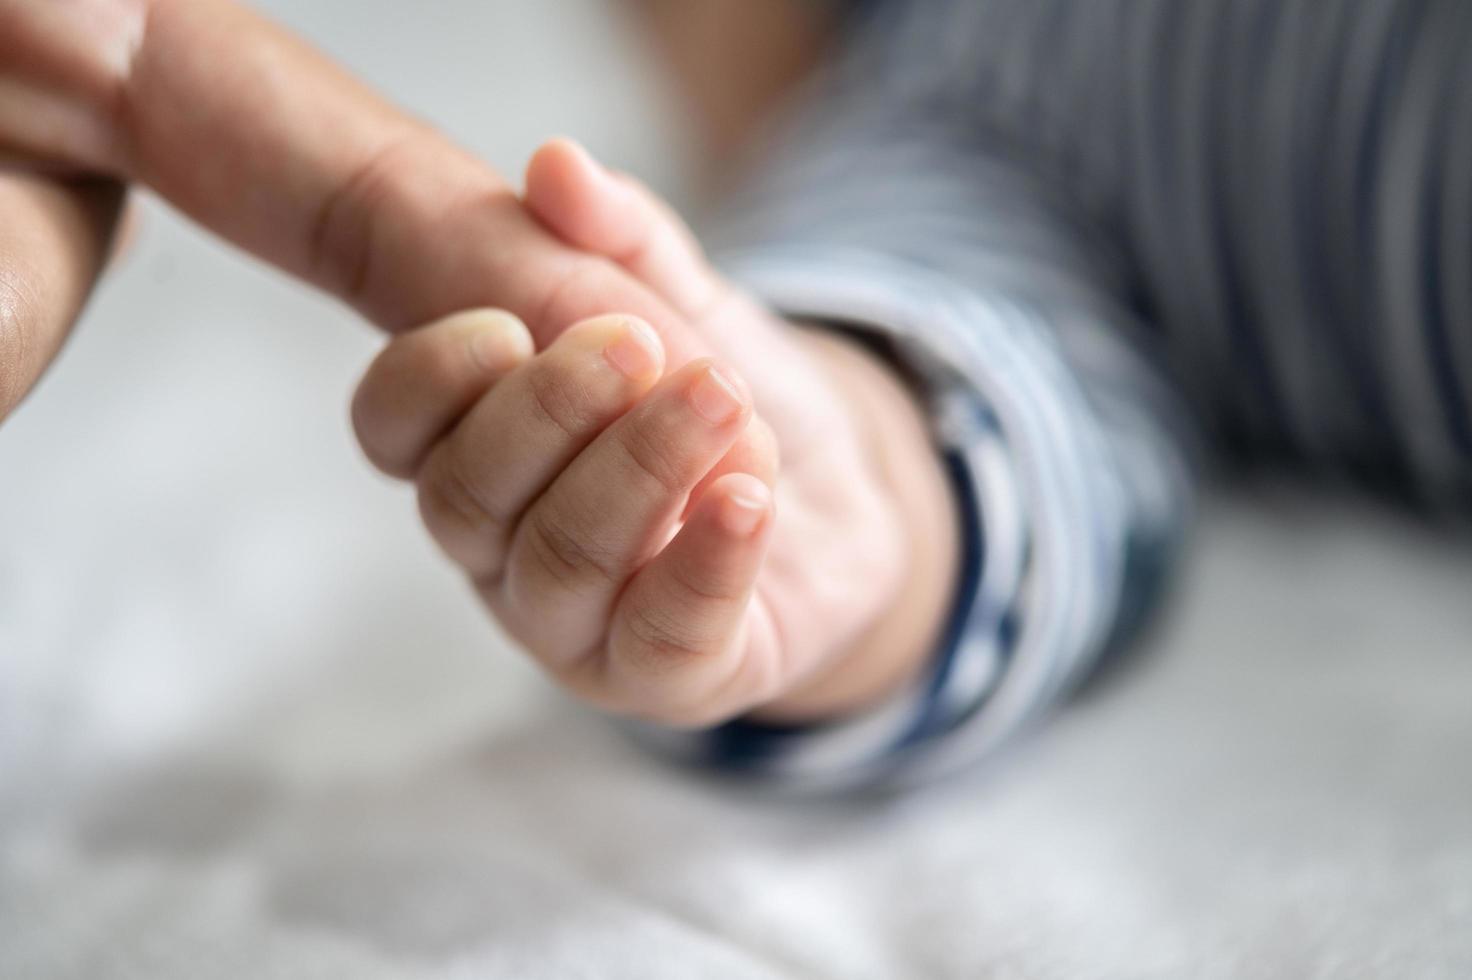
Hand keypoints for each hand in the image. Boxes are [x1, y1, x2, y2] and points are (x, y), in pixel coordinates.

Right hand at [352, 142, 960, 725]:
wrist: (840, 502)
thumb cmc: (725, 406)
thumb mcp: (685, 304)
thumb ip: (627, 239)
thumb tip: (557, 163)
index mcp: (477, 451)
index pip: (391, 429)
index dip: (428, 377)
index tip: (508, 324)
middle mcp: (502, 548)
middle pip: (467, 497)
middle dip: (549, 411)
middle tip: (637, 342)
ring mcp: (576, 626)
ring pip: (561, 563)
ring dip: (639, 470)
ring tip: (721, 399)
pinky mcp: (666, 676)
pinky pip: (664, 638)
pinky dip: (706, 563)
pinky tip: (749, 498)